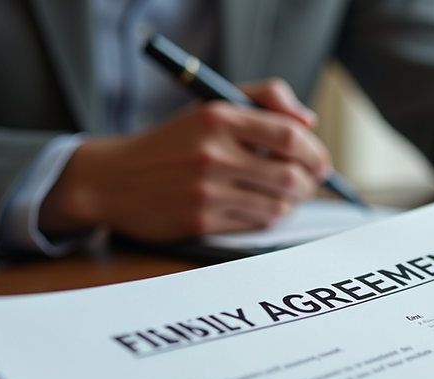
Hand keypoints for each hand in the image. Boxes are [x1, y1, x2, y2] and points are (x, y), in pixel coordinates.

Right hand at [40, 79, 330, 239]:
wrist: (113, 179)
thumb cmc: (171, 143)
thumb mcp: (211, 105)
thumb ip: (263, 100)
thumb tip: (308, 121)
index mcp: (218, 117)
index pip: (289, 134)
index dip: (315, 151)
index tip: (320, 161)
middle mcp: (212, 153)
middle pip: (291, 175)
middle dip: (310, 183)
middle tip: (310, 183)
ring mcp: (205, 190)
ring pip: (278, 205)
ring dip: (292, 203)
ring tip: (287, 197)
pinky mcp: (199, 222)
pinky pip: (256, 223)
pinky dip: (268, 217)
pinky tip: (262, 208)